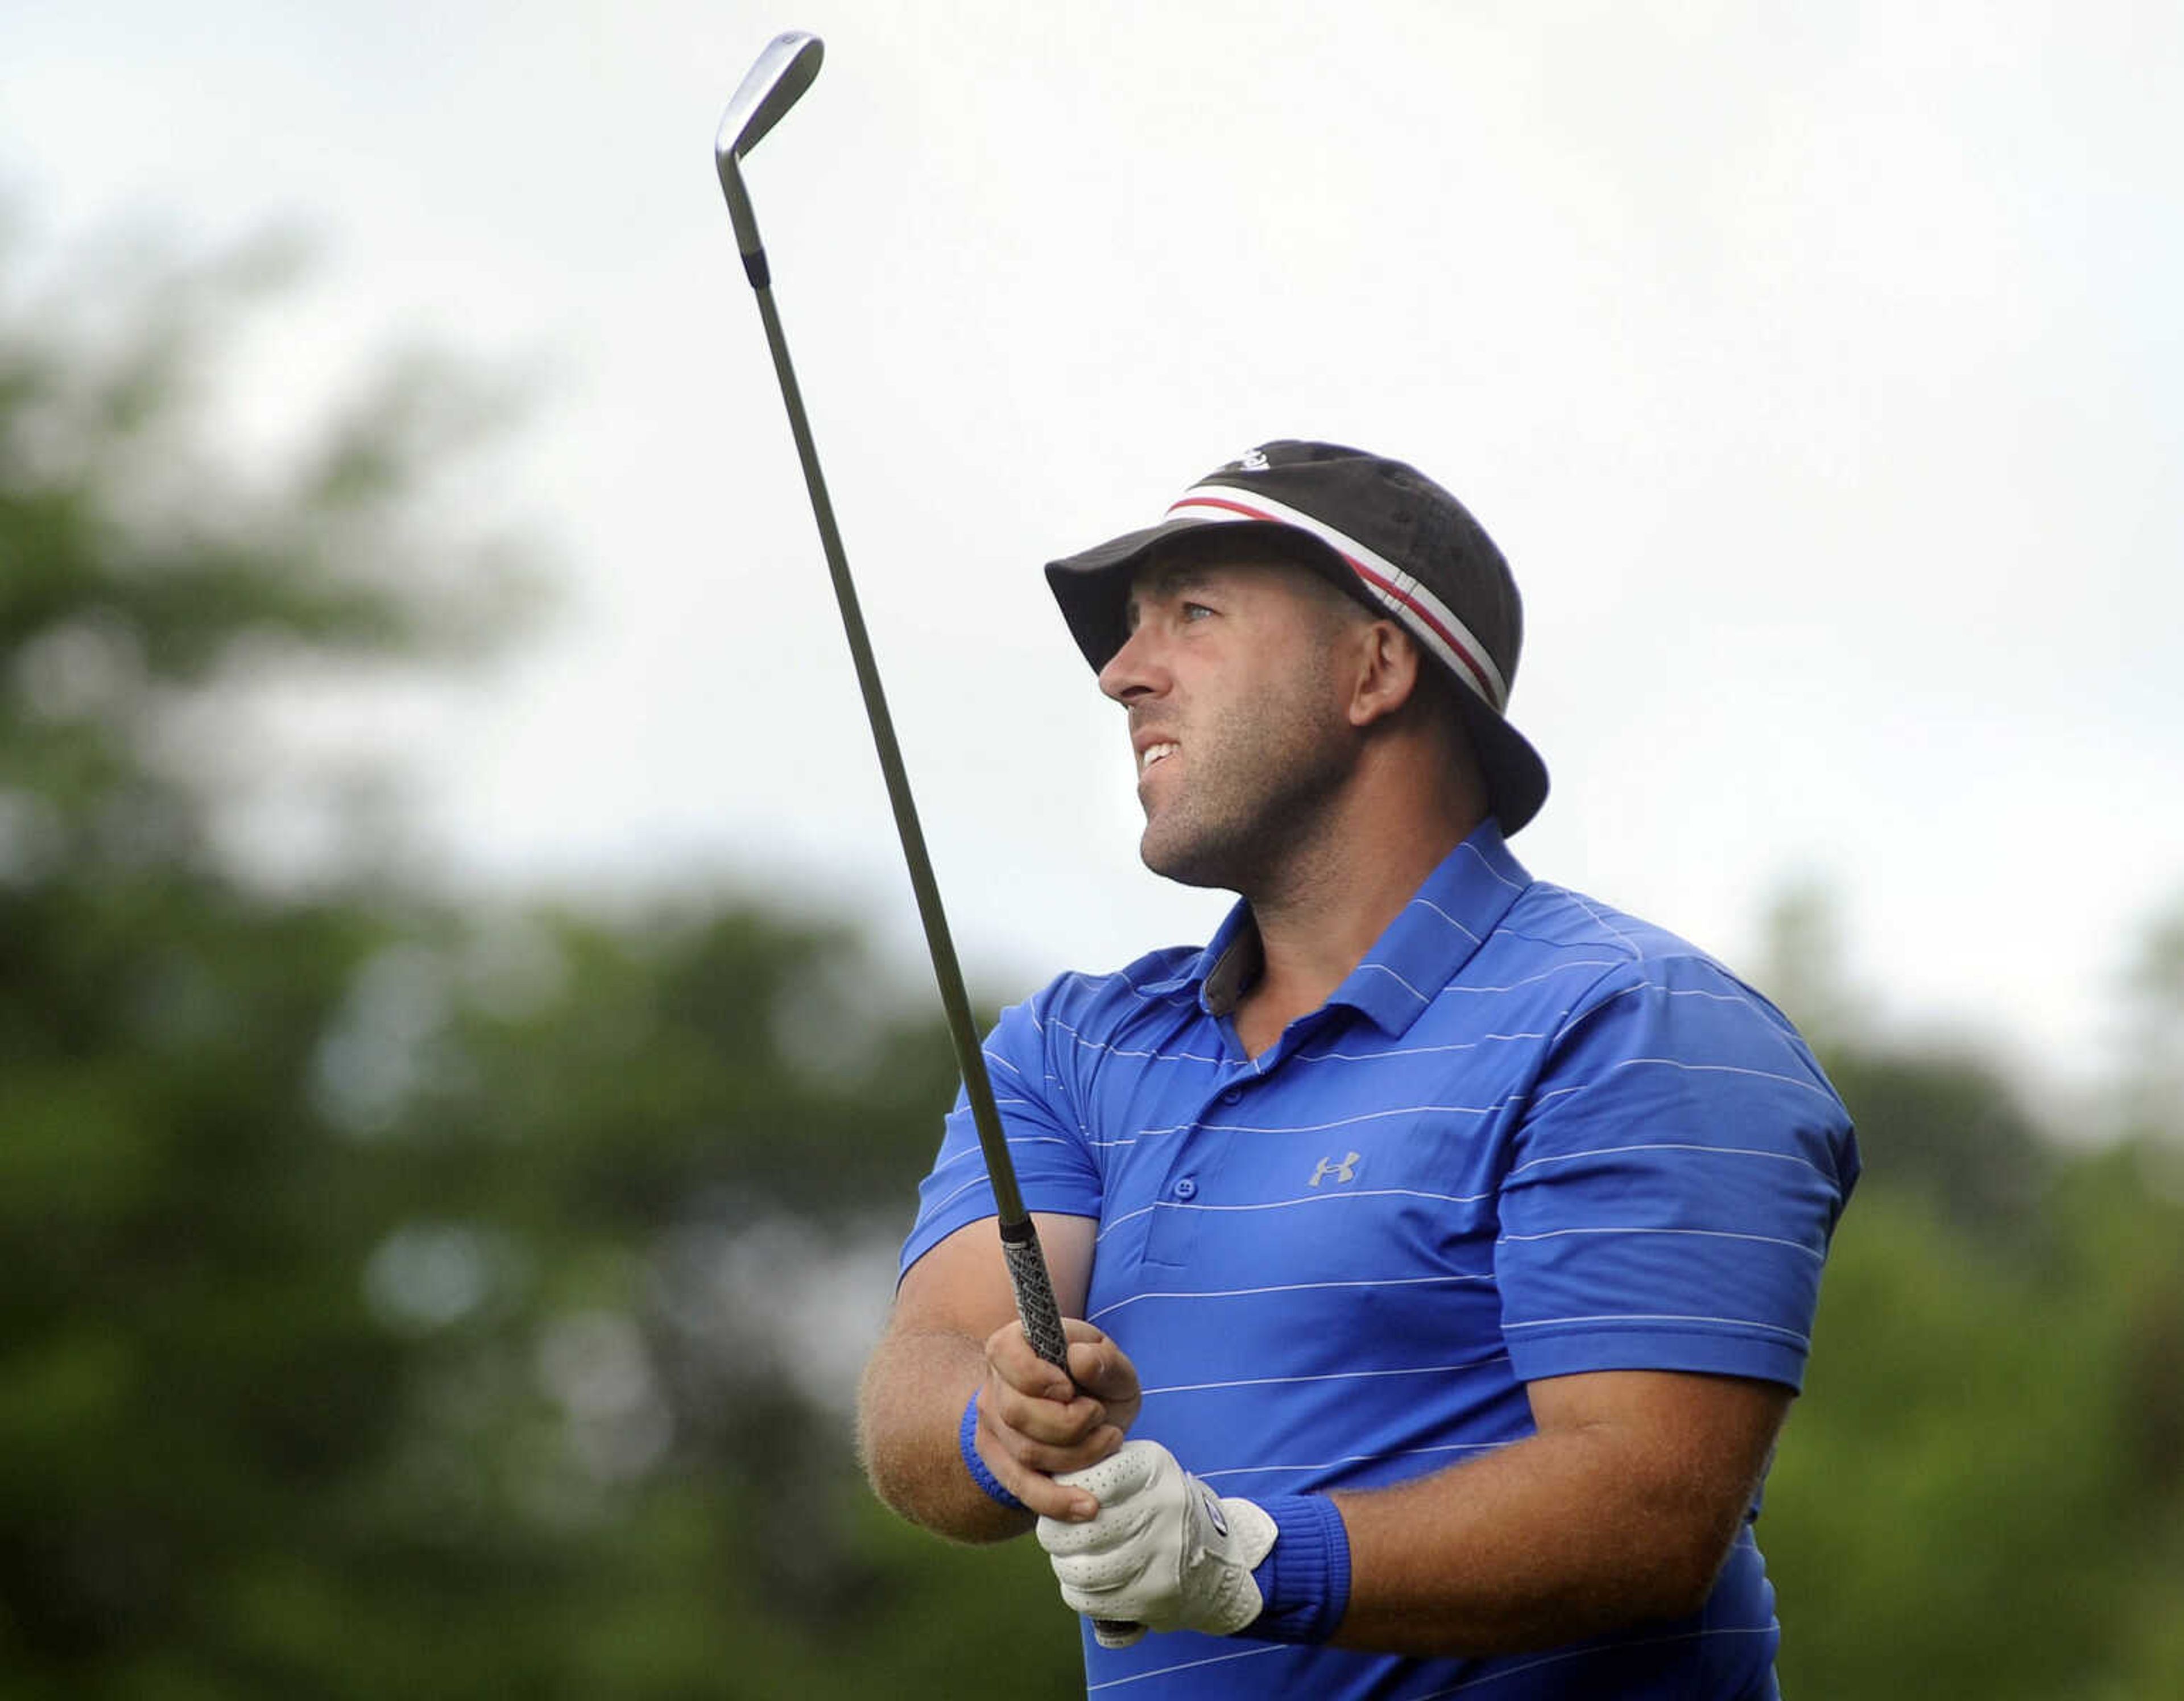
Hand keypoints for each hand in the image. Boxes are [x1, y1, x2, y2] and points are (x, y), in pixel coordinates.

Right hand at [970, 1318, 1140, 1521]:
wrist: (1085, 1413)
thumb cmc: (1097, 1382)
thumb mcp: (1111, 1364)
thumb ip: (1103, 1359)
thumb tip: (1080, 1359)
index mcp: (1014, 1346)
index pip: (1005, 1355)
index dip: (1037, 1376)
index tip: (1069, 1388)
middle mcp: (995, 1385)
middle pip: (1016, 1412)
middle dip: (1069, 1423)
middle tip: (1100, 1416)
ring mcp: (993, 1428)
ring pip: (1025, 1453)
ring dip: (1077, 1454)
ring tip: (1108, 1440)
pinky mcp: (1001, 1464)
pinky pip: (1023, 1489)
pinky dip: (1057, 1500)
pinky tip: (1087, 1505)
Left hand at [1038, 1440, 1276, 1639]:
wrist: (1210, 1562)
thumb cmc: (1157, 1510)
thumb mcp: (1140, 1473)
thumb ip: (1096, 1470)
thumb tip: (1045, 1487)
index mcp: (1154, 1468)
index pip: (1087, 1480)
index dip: (1061, 1493)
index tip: (1060, 1500)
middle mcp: (1163, 1508)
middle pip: (1078, 1529)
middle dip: (1054, 1535)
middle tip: (1057, 1535)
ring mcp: (1162, 1555)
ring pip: (1080, 1569)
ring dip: (1064, 1566)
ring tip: (1069, 1559)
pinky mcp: (1155, 1596)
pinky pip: (1090, 1599)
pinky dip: (1077, 1593)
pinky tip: (1085, 1583)